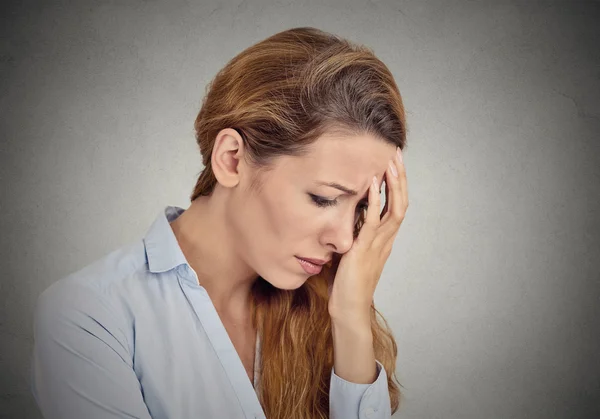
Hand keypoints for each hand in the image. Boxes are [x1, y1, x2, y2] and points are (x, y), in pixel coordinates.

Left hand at [327, 147, 407, 321]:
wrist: (349, 308)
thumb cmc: (348, 283)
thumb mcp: (352, 253)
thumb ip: (355, 235)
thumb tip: (347, 218)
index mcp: (384, 239)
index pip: (396, 206)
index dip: (397, 185)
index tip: (393, 164)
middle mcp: (386, 239)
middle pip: (401, 202)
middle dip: (400, 177)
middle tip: (397, 154)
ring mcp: (378, 244)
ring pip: (394, 208)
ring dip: (394, 184)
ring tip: (390, 162)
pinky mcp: (365, 249)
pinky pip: (374, 221)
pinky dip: (375, 200)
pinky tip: (372, 183)